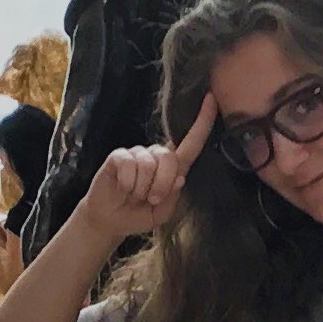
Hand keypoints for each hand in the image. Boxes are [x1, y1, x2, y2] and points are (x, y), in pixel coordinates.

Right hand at [81, 99, 211, 244]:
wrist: (110, 221)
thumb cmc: (138, 214)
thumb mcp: (161, 213)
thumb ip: (173, 197)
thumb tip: (180, 178)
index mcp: (172, 168)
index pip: (192, 143)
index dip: (202, 123)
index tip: (212, 100)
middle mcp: (156, 155)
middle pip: (169, 158)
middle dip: (162, 184)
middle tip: (151, 199)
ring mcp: (137, 153)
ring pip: (147, 164)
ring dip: (141, 188)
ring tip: (134, 195)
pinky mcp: (118, 156)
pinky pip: (128, 165)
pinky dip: (126, 183)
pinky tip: (122, 188)